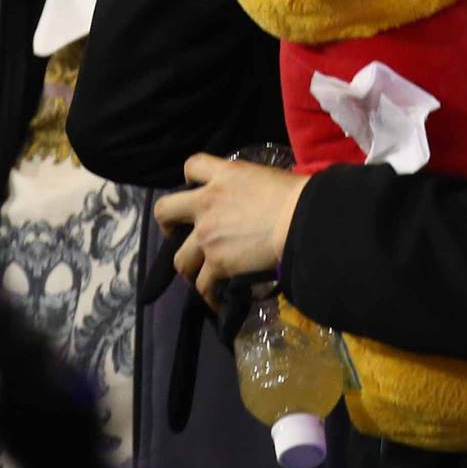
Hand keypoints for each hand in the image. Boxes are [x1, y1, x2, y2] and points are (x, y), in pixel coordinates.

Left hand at [153, 153, 310, 310]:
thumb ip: (247, 188)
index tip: (197, 191)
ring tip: (200, 276)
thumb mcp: (265, 178)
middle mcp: (206, 203)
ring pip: (180, 259)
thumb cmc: (296, 196)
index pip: (193, 166)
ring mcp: (207, 235)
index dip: (190, 179)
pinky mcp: (217, 263)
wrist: (301, 221)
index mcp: (223, 175)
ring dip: (189, 269)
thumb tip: (252, 203)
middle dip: (166, 225)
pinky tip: (217, 301)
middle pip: (165, 211)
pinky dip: (209, 296)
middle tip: (177, 235)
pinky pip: (203, 285)